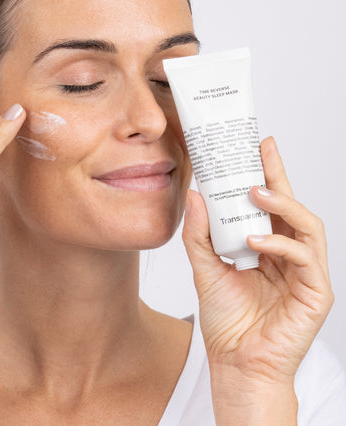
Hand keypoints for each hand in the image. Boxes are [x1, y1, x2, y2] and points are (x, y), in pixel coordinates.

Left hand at [182, 136, 333, 384]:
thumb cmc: (226, 321)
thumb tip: (195, 196)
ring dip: (283, 205)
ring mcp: (306, 272)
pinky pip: (306, 257)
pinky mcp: (316, 292)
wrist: (236, 364)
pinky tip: (257, 242)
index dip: (268, 173)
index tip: (258, 145)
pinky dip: (282, 244)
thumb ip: (200, 235)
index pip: (271, 204)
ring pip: (307, 225)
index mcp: (268, 247)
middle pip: (292, 206)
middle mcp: (289, 254)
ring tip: (255, 193)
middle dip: (279, 175)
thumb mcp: (205, 269)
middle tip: (262, 152)